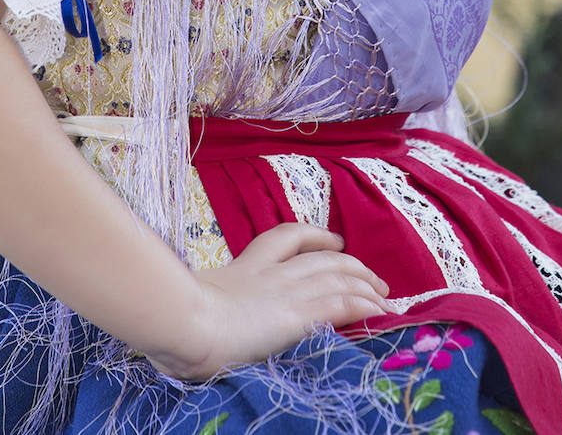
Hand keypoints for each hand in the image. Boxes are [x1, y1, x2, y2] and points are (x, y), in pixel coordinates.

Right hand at [146, 222, 394, 379]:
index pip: (287, 237)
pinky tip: (378, 310)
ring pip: (339, 275)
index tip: (333, 241)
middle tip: (372, 277)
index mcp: (246, 265)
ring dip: (366, 283)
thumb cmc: (177, 318)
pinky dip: (364, 304)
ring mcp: (286, 290)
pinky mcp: (298, 314)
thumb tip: (190, 325)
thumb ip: (201, 304)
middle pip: (323, 256)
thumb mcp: (190, 301)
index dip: (316, 236)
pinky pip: (342, 303)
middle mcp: (272, 271)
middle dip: (352, 263)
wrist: (184, 321)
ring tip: (384, 295)